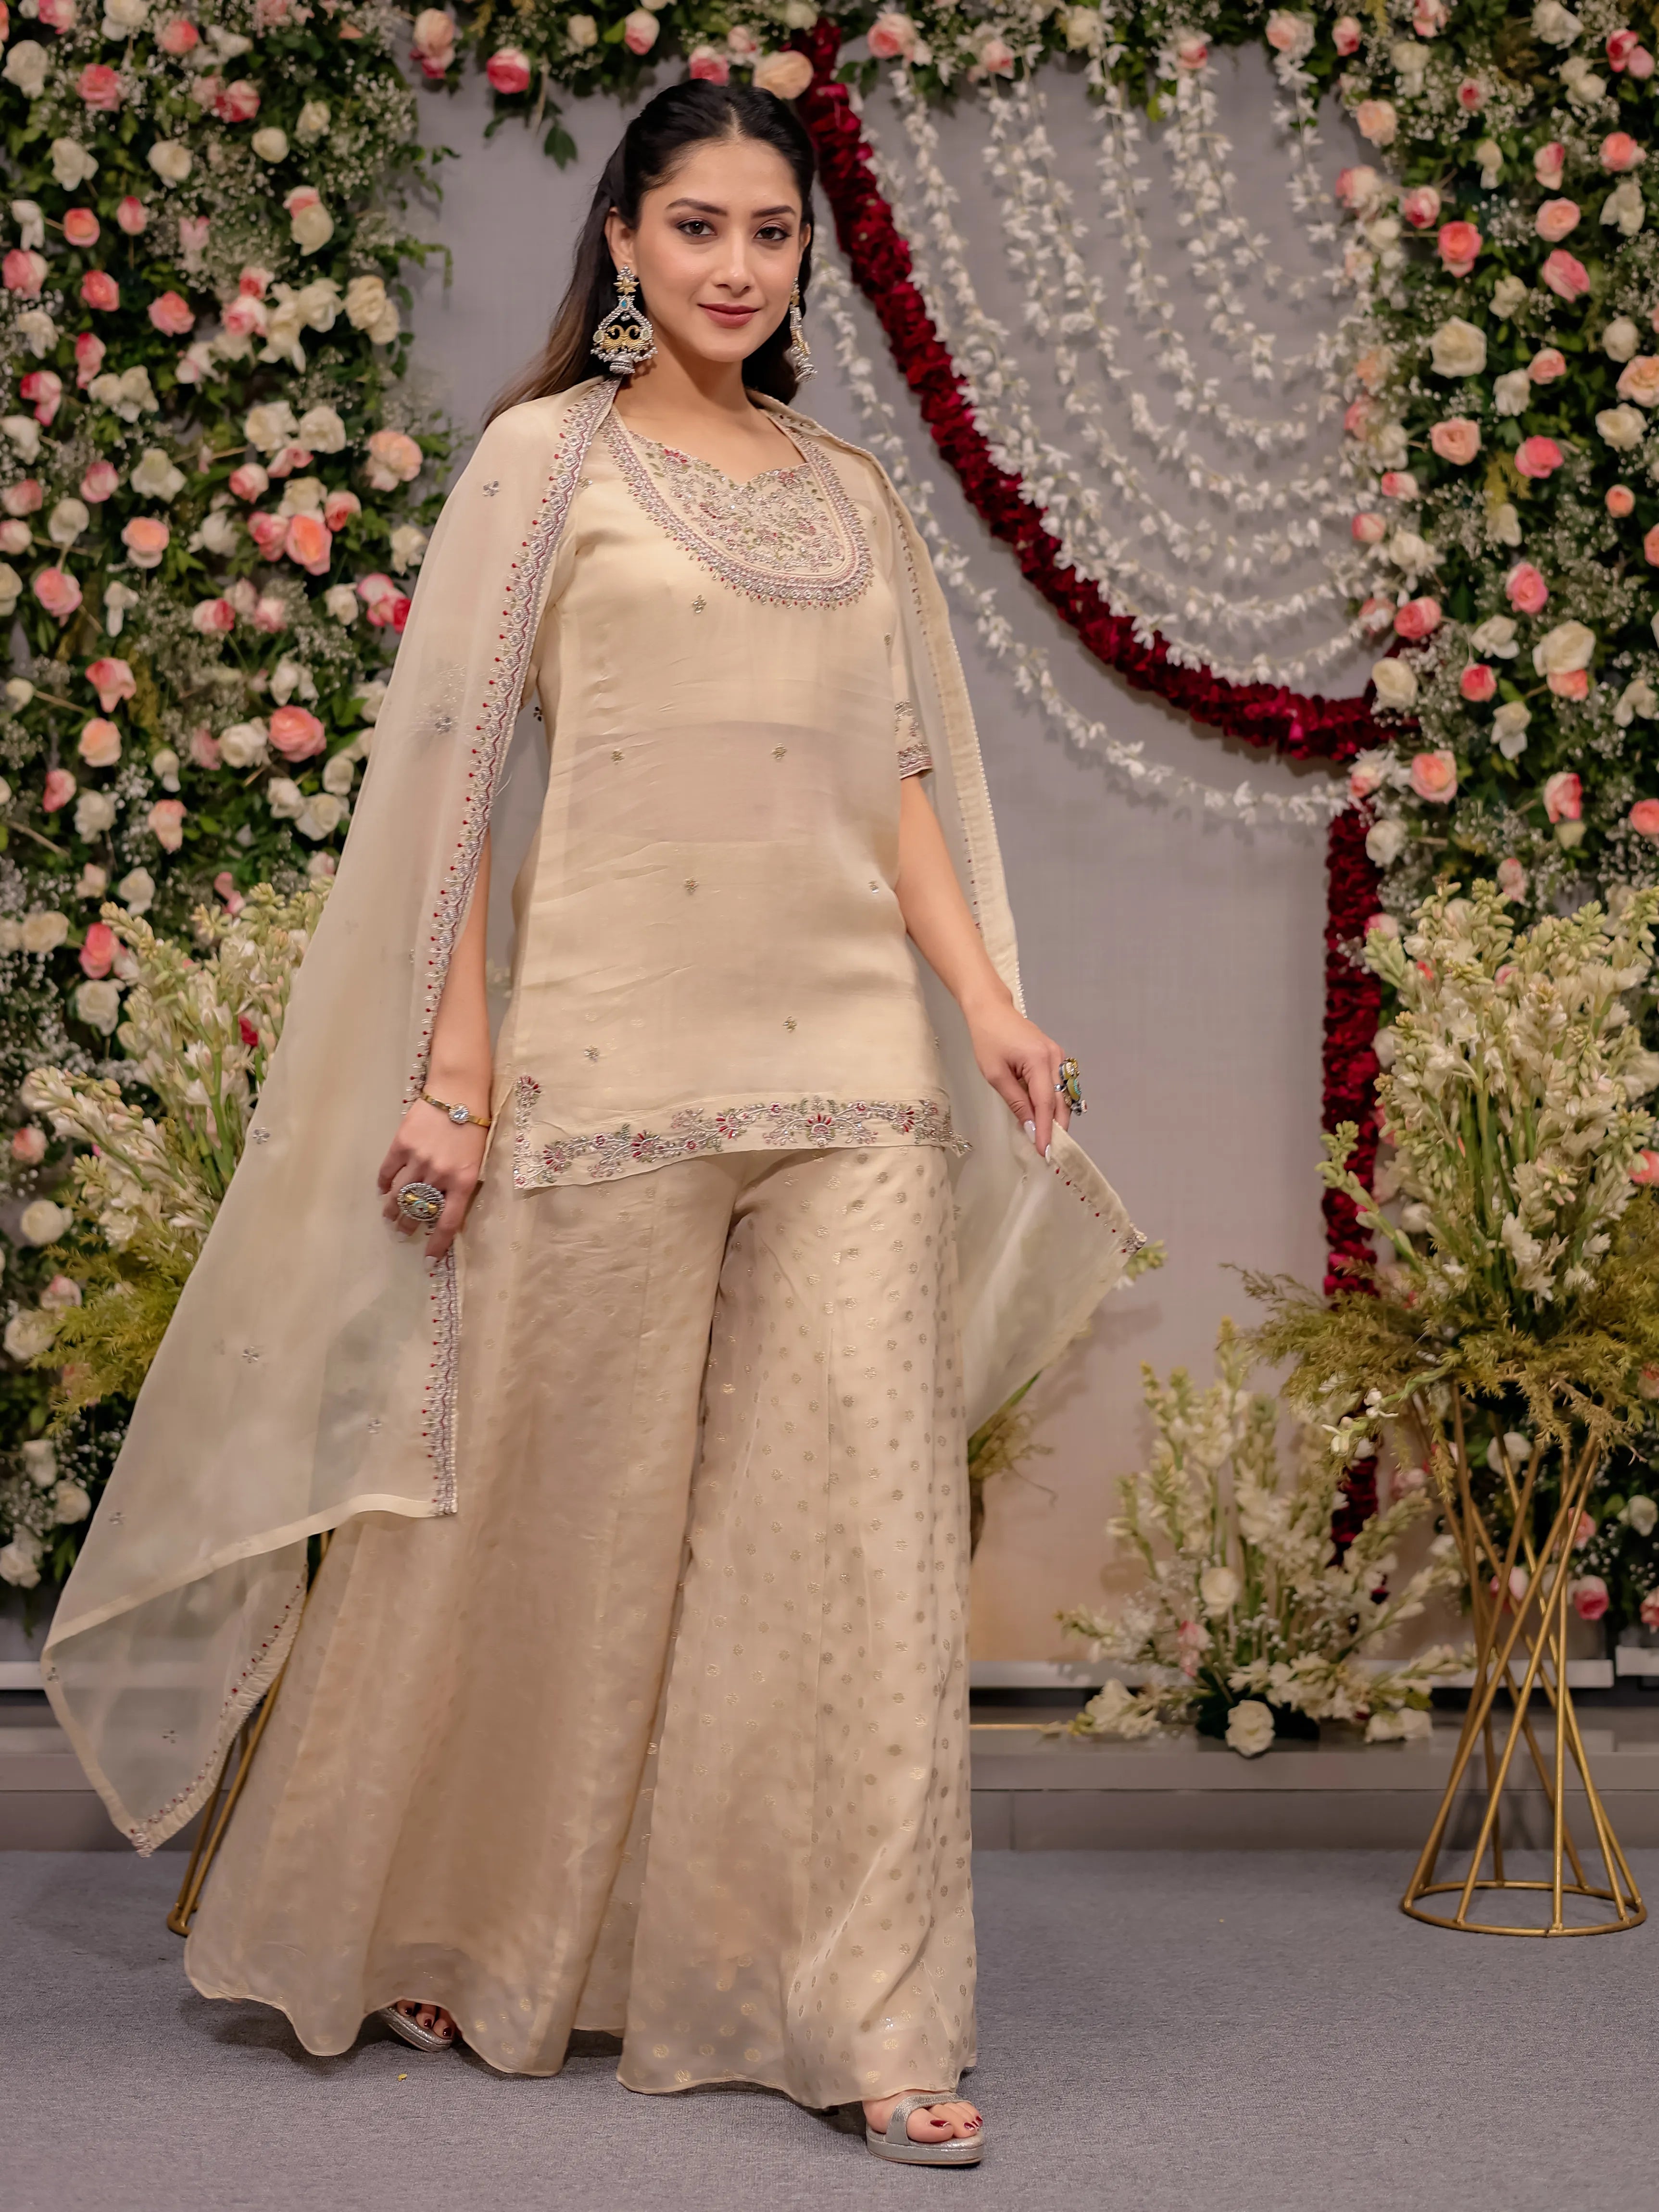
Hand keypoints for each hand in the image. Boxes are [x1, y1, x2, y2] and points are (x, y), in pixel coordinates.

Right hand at [377, 1095, 488, 1260]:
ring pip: (399, 1195)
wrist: (459, 1091)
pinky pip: (387, 1171)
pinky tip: (383, 1188)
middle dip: (408, 1225)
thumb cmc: (474, 1126)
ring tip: (389, 1215)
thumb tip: (442, 1207)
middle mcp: (440, 1175)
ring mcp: (418, 1160)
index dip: (437, 1244)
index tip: (429, 1259)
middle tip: (403, 1231)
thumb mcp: (476, 1160)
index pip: (447, 1223)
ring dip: (392, 1209)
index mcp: (463, 1182)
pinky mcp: (402, 1144)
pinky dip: (383, 1182)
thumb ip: (460, 1184)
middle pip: (418, 1211)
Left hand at [964, 993, 1072, 1156]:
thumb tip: (1031, 1128)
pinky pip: (1059, 1085)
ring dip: (1056, 1117)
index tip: (1046, 1152)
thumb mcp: (996, 1075)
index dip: (1047, 1130)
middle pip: (1061, 1102)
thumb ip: (1016, 1102)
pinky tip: (1044, 1116)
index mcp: (1039, 1061)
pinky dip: (1053, 1103)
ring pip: (1063, 1095)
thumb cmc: (988, 1040)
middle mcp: (1055, 1058)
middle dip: (1057, 1128)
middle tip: (1050, 1152)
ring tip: (1048, 1139)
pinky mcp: (1056, 1056)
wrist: (992, 1011)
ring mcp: (1058, 1056)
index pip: (1046, 1104)